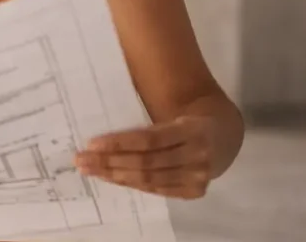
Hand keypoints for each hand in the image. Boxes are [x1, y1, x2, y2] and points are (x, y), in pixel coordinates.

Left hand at [74, 116, 216, 198]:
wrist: (223, 135)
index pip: (149, 139)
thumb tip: (103, 124)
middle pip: (146, 162)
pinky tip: (112, 177)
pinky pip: (157, 189)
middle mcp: (197, 155)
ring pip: (149, 179)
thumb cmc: (186, 120)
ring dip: (115, 175)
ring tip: (90, 169)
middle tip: (81, 159)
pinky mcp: (195, 191)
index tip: (92, 143)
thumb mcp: (175, 114)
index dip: (119, 143)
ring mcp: (198, 177)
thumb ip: (146, 123)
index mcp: (192, 129)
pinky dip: (132, 184)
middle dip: (109, 161)